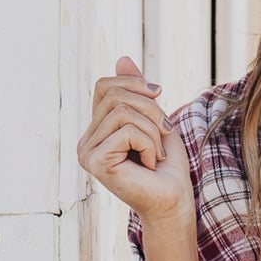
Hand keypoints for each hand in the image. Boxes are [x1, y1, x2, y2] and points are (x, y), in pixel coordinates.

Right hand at [76, 54, 194, 224]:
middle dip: (150, 108)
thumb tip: (122, 57)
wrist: (174, 203)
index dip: (134, 84)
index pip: (106, 86)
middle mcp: (85, 142)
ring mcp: (87, 153)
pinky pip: (127, 131)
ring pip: (122, 112)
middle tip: (164, 133)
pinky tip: (150, 164)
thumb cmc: (167, 167)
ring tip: (157, 153)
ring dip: (152, 130)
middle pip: (114, 95)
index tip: (159, 98)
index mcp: (96, 131)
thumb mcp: (154, 119)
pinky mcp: (96, 162)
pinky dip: (149, 143)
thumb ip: (136, 92)